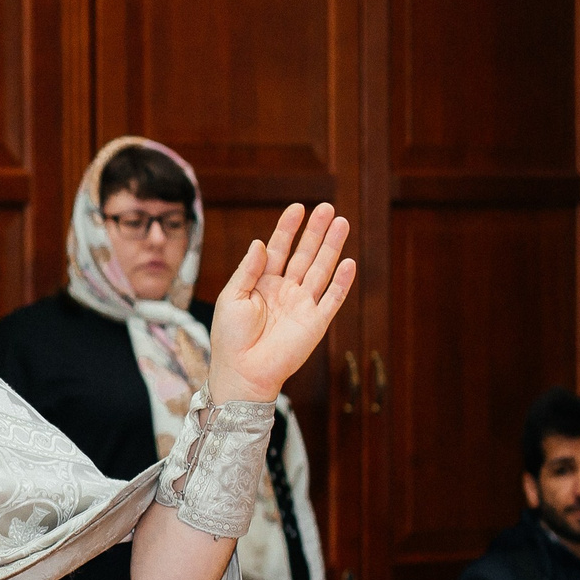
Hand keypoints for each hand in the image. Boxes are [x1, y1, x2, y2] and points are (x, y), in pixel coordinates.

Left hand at [207, 203, 356, 403]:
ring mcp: (302, 305)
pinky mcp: (316, 323)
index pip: (279, 249)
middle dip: (315, 231)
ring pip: (321, 270)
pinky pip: (332, 299)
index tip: (298, 208)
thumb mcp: (231, 297)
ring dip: (332, 248)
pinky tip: (349, 262)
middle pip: (304, 254)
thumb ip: (248, 270)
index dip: (288, 229)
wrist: (241, 371)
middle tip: (327, 208)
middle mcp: (285, 291)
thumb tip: (260, 242)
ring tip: (342, 223)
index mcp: (263, 283)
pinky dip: (341, 282)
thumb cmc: (230, 337)